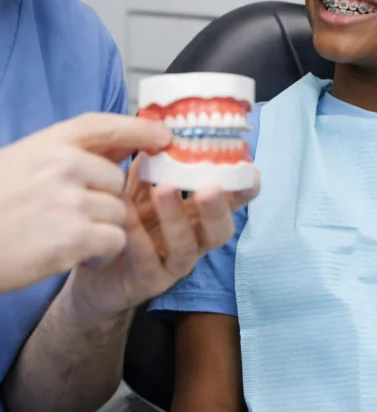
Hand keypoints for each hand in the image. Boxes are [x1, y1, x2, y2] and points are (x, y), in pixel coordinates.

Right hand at [0, 113, 170, 292]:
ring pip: (119, 213)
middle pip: (117, 181)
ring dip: (102, 228)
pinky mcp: (73, 237)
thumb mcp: (23, 163)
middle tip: (76, 216)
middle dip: (106, 200)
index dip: (139, 128)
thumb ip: (68, 156)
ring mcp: (70, 201)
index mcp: (49, 144)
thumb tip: (119, 149)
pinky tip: (74, 252)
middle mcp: (63, 166)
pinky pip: (114, 240)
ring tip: (67, 235)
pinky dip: (101, 250)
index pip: (104, 126)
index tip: (164, 135)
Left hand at [67, 155, 258, 316]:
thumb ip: (150, 166)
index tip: (251, 171)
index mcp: (195, 216)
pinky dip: (138, 236)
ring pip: (186, 247)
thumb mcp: (136, 190)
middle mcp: (192, 241)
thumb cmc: (123, 224)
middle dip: (218, 207)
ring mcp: (171, 264)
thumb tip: (159, 129)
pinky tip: (126, 213)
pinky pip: (146, 260)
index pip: (229, 203)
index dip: (243, 190)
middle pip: (218, 230)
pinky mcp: (146, 282)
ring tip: (164, 189)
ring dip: (177, 218)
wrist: (89, 272)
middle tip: (209, 185)